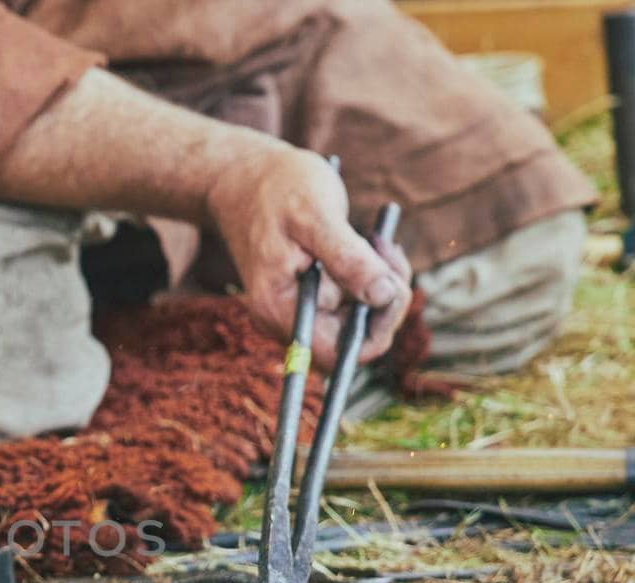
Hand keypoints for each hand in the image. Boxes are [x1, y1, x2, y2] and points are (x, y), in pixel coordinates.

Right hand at [206, 141, 411, 367]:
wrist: (242, 175)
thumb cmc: (275, 188)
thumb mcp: (315, 215)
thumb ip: (347, 258)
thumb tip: (383, 296)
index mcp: (279, 309)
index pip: (336, 355)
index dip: (375, 330)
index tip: (391, 286)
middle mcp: (285, 319)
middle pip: (352, 339)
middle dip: (384, 300)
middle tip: (387, 249)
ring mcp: (297, 308)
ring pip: (357, 319)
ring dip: (381, 284)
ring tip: (377, 239)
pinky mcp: (310, 294)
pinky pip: (351, 300)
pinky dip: (370, 275)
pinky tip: (369, 242)